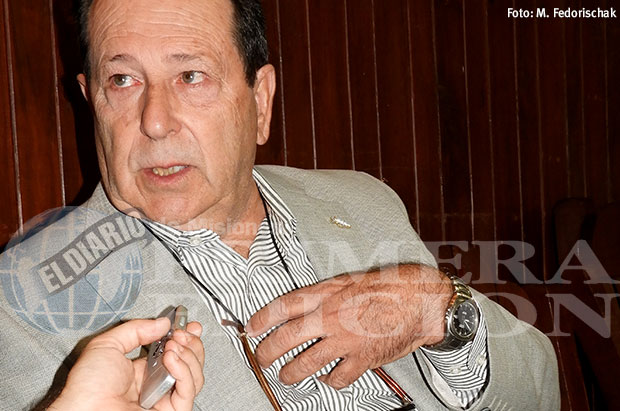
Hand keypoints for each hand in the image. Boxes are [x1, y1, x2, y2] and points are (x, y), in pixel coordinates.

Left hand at [49, 317, 204, 409]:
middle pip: (189, 363)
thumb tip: (162, 323)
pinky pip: (189, 392)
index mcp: (141, 371)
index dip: (185, 338)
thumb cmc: (86, 389)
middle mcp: (155, 385)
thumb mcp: (106, 346)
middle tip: (182, 334)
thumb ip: (135, 330)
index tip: (189, 325)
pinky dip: (185, 371)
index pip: (173, 353)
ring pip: (195, 376)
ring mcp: (163, 399)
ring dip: (188, 355)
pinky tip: (171, 359)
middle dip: (190, 343)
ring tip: (172, 347)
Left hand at [246, 264, 450, 388]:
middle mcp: (330, 318)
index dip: (262, 318)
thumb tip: (305, 304)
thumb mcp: (350, 279)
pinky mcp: (362, 359)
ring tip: (286, 375)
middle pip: (286, 338)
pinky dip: (330, 381)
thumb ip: (325, 293)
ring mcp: (345, 341)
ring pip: (306, 363)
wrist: (420, 299)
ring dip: (291, 372)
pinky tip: (328, 378)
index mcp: (326, 295)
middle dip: (267, 351)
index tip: (252, 327)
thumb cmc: (390, 285)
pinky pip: (338, 378)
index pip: (283, 306)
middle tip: (261, 357)